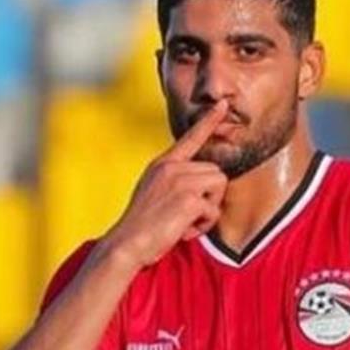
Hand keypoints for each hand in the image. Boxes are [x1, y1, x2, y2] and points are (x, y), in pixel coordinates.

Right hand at [97, 100, 230, 268]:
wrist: (126, 244)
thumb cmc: (141, 226)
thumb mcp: (153, 192)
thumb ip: (172, 181)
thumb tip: (199, 182)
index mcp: (163, 164)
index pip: (190, 138)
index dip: (209, 121)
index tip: (222, 105)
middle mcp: (172, 167)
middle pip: (216, 172)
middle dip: (210, 197)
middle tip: (188, 215)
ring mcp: (180, 181)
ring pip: (219, 186)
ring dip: (209, 209)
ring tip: (186, 221)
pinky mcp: (188, 199)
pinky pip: (213, 210)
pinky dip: (203, 225)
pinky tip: (183, 230)